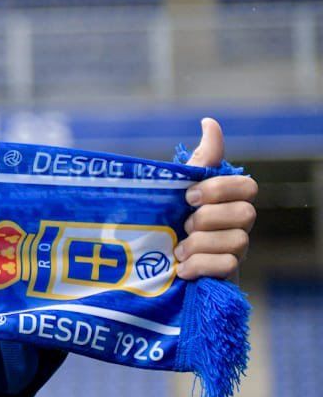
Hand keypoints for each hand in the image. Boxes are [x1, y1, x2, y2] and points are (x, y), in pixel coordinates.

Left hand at [178, 117, 253, 280]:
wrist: (147, 263)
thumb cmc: (165, 220)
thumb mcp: (176, 187)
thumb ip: (199, 161)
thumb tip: (210, 121)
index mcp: (226, 199)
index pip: (247, 186)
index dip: (219, 190)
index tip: (187, 197)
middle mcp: (238, 224)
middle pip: (246, 213)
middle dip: (207, 219)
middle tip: (182, 225)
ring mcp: (236, 250)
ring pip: (238, 241)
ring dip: (199, 245)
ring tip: (177, 250)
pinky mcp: (228, 275)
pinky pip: (228, 266)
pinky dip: (201, 266)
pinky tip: (182, 268)